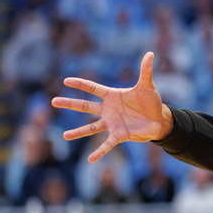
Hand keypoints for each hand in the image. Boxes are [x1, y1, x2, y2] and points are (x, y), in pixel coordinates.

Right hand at [52, 52, 171, 162]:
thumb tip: (150, 53)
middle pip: (85, 106)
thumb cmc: (151, 101)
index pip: (93, 88)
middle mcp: (108, 110)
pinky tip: (90, 159)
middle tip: (53, 101)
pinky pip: (107, 144)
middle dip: (70, 103)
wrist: (158, 119)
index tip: (66, 80)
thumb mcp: (148, 85)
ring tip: (65, 135)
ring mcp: (111, 123)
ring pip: (91, 128)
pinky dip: (99, 152)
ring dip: (78, 132)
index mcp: (112, 96)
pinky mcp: (119, 135)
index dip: (81, 84)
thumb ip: (146, 70)